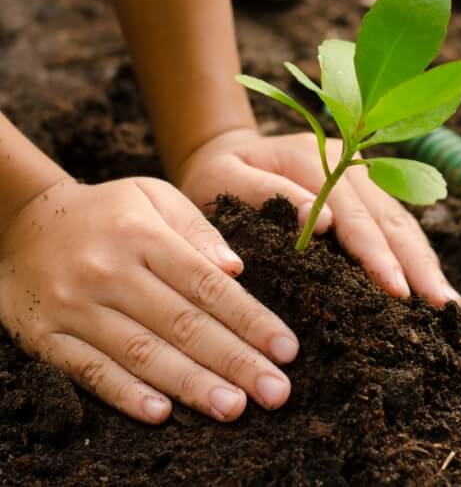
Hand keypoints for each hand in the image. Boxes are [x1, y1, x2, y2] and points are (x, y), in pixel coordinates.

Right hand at [0, 177, 297, 423]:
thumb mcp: (153, 196)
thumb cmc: (106, 210)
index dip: (251, 320)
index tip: (286, 348)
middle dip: (235, 361)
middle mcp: (111, 272)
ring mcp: (75, 306)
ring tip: (234, 408)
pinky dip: (125, 394)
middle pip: (183, 324)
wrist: (23, 220)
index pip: (208, 286)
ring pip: (142, 353)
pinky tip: (161, 413)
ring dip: (191, 384)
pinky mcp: (46, 335)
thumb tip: (236, 269)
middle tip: (276, 391)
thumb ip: (197, 229)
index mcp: (145, 236)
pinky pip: (89, 370)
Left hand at [178, 128, 460, 306]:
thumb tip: (323, 224)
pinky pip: (394, 220)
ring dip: (423, 259)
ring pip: (399, 218)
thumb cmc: (216, 175)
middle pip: (387, 215)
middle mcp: (345, 159)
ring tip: (446, 302)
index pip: (352, 212)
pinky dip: (412, 251)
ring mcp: (358, 172)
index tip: (397, 290)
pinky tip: (428, 279)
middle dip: (415, 263)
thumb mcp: (223, 181)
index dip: (376, 252)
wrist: (224, 152)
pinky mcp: (362, 188)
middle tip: (441, 306)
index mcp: (311, 156)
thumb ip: (266, 194)